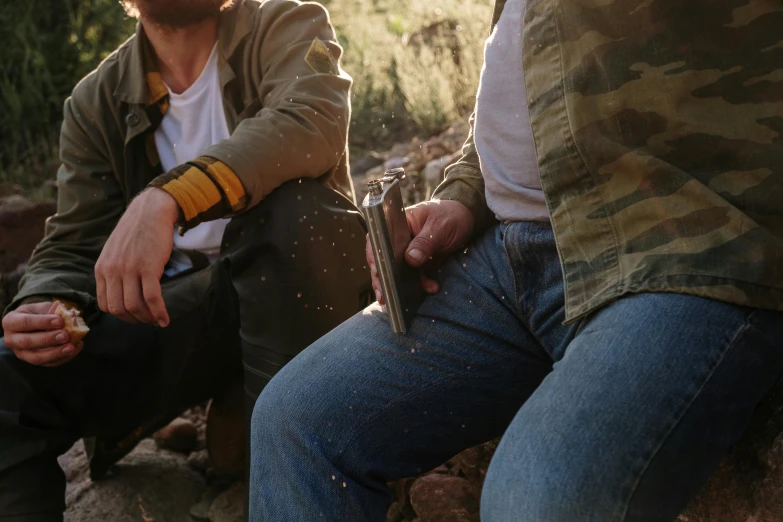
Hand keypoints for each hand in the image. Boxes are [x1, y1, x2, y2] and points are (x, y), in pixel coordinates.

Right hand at [2, 302, 83, 366]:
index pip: (25, 323)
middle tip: (65, 335)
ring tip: (71, 347)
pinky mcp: (34, 361)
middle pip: (27, 342)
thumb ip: (52, 310)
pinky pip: (48, 363)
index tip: (60, 320)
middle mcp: (12, 340)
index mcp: (11, 322)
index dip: (42, 322)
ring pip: (36, 358)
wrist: (32, 324)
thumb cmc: (36, 314)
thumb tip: (70, 314)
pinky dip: (63, 358)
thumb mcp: (40, 307)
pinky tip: (75, 349)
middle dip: (48, 339)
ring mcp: (22, 353)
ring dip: (55, 353)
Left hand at [95, 188, 177, 325]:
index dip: (119, 314)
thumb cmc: (136, 231)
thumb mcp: (114, 251)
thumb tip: (120, 291)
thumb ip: (113, 270)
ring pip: (134, 306)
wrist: (150, 211)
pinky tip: (165, 319)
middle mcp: (112, 270)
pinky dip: (159, 312)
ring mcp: (130, 270)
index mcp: (101, 268)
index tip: (132, 315)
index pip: (104, 303)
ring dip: (146, 318)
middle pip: (118, 308)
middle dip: (132, 319)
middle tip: (145, 320)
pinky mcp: (149, 268)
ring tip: (156, 320)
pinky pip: (152, 298)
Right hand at [366, 199, 473, 304]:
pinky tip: (430, 289)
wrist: (467, 218)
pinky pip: (415, 277)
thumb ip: (425, 242)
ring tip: (397, 302)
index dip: (374, 256)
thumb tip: (410, 259)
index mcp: (398, 225)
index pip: (378, 240)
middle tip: (384, 294)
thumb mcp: (439, 226)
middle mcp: (399, 240)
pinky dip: (420, 286)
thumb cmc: (450, 215)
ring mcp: (408, 252)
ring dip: (397, 287)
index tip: (377, 271)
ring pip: (397, 272)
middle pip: (383, 259)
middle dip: (382, 278)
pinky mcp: (420, 262)